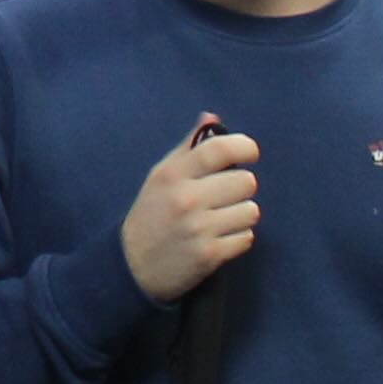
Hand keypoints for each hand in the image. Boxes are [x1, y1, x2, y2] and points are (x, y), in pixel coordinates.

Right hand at [118, 124, 257, 302]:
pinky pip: (247, 238)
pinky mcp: (210, 255)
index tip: (250, 153)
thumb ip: (189, 147)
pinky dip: (238, 238)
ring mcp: (199, 229)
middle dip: (241, 188)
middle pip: (246, 181)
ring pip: (251, 211)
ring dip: (241, 215)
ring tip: (222, 219)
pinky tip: (220, 238)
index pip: (220, 149)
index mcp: (173, 174)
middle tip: (225, 196)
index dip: (245, 146)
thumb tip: (212, 116)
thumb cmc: (151, 214)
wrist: (132, 266)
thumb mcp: (161, 176)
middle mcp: (187, 199)